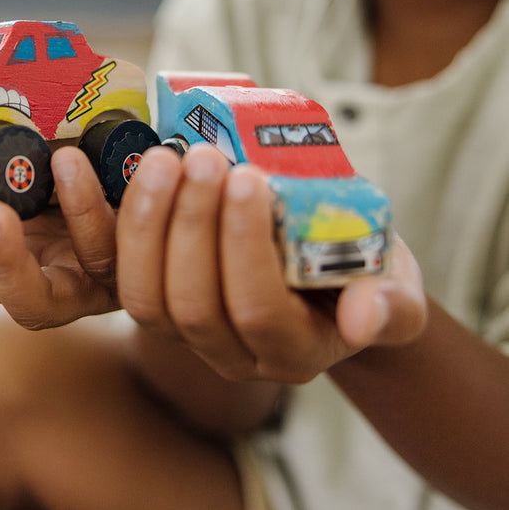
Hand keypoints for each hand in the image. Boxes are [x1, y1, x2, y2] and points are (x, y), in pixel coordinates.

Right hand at [0, 147, 119, 328]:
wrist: (157, 183)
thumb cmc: (85, 161)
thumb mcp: (37, 152)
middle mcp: (27, 281)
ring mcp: (74, 288)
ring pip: (27, 299)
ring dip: (2, 250)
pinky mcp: (120, 276)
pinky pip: (98, 251)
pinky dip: (81, 207)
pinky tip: (69, 161)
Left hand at [116, 144, 426, 382]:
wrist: (317, 269)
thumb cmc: (358, 270)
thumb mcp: (393, 284)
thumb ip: (392, 306)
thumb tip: (365, 317)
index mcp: (292, 352)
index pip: (257, 309)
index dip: (246, 245)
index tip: (248, 176)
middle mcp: (231, 352)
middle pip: (193, 304)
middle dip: (194, 224)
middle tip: (204, 156)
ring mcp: (184, 330)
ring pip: (145, 294)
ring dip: (149, 221)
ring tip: (167, 158)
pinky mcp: (153, 295)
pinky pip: (117, 272)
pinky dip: (116, 223)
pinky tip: (130, 171)